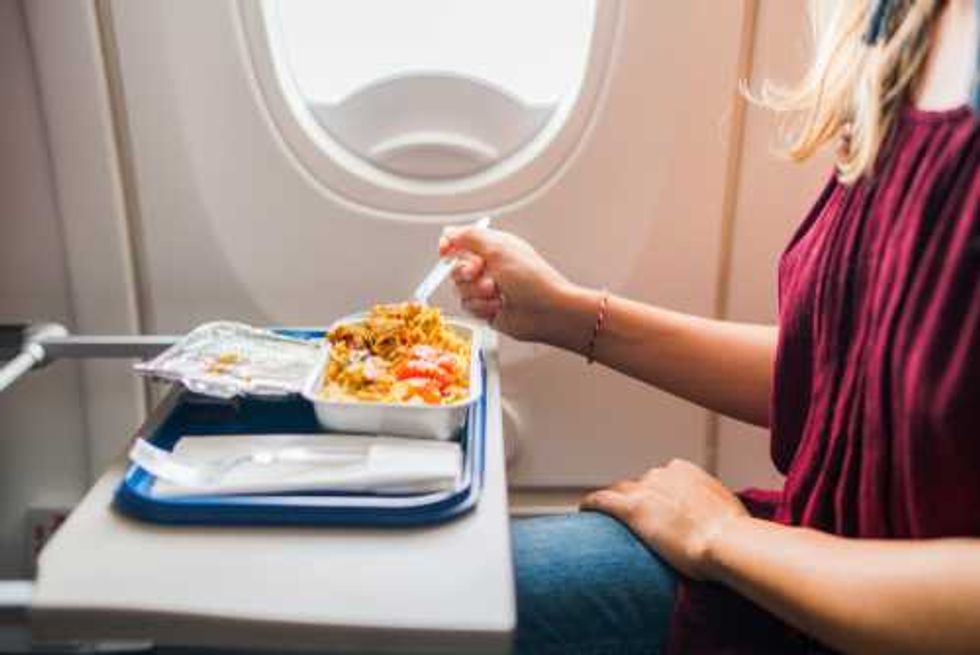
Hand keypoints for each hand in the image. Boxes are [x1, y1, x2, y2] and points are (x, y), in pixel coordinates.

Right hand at [439, 227, 584, 344]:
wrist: (546, 312)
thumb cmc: (533, 280)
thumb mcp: (499, 249)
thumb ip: (470, 237)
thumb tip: (449, 232)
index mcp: (494, 247)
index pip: (462, 241)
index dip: (450, 246)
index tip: (445, 252)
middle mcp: (489, 266)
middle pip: (456, 268)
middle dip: (467, 274)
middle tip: (481, 273)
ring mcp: (487, 288)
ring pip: (461, 290)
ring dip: (477, 293)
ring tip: (496, 292)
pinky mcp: (486, 308)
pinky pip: (468, 306)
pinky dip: (481, 307)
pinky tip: (498, 306)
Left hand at [581, 458, 748, 580]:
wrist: (726, 542)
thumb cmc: (734, 533)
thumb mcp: (726, 509)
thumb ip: (712, 506)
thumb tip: (716, 518)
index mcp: (684, 470)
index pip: (660, 478)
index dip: (655, 494)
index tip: (655, 508)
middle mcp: (662, 473)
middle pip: (639, 484)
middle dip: (636, 498)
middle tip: (636, 520)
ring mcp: (645, 489)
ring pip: (619, 491)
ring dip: (614, 502)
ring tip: (607, 518)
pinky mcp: (631, 508)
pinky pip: (601, 500)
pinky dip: (591, 504)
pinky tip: (584, 511)